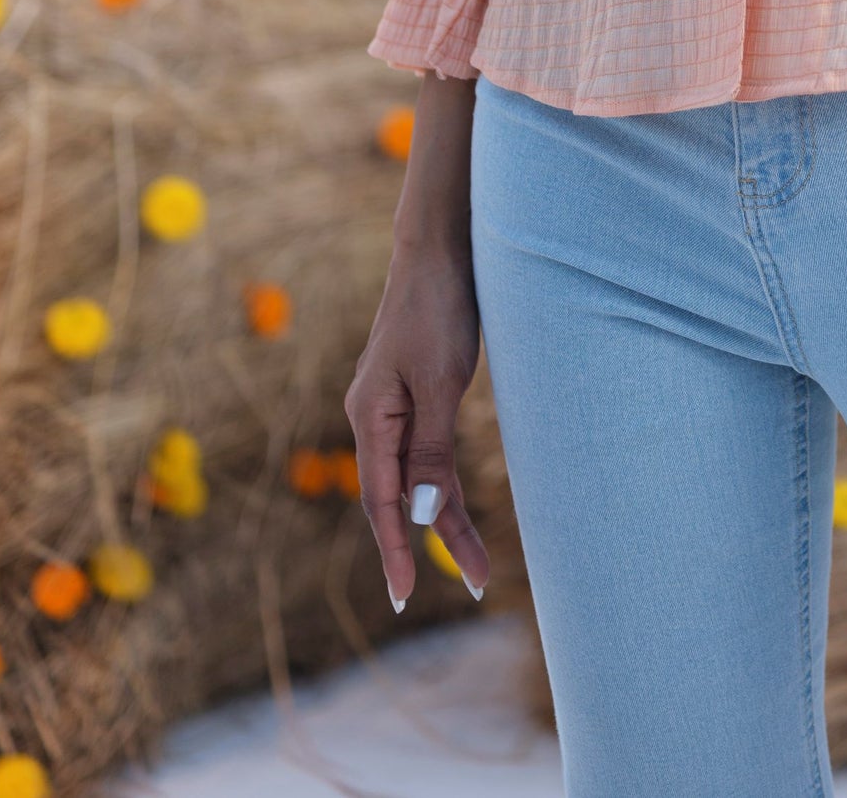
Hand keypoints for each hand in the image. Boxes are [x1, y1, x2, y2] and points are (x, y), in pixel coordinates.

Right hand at [345, 239, 491, 610]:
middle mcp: (376, 418)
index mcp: (370, 418)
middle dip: (432, 544)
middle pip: (401, 496)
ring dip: (446, 518)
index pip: (381, 501)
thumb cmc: (437, 308)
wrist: (440, 249)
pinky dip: (443, 482)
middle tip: (472, 586)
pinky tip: (454, 509)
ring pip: (419, 477)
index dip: (395, 550)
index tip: (404, 598)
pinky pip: (428, 451)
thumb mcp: (438, 382)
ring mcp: (396, 406)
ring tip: (477, 565)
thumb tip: (418, 514)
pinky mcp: (418, 393)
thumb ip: (428, 449)